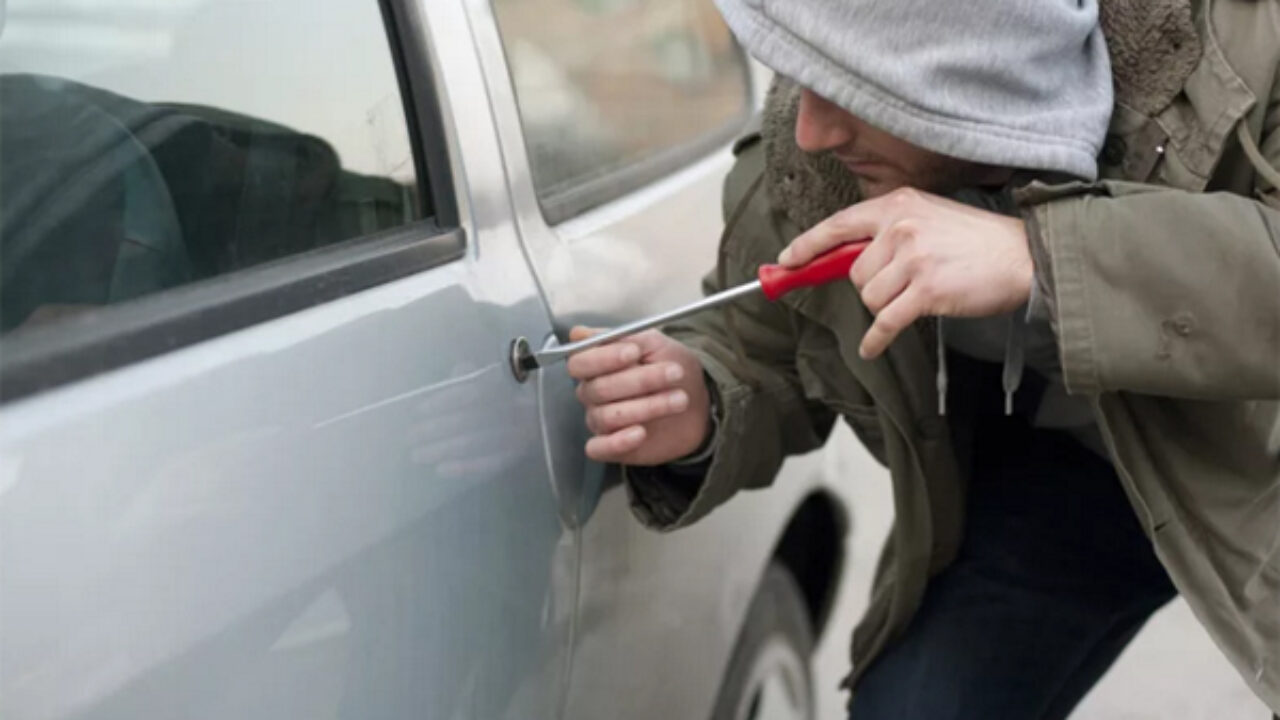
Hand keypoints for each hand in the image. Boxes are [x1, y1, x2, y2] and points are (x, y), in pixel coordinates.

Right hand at [567, 327, 710, 464]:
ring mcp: (601, 420)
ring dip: (646, 407)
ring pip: (605, 416)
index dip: (603, 358)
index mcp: (596, 365)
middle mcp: (592, 393)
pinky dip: (617, 442)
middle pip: (598, 389)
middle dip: (640, 380)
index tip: (634, 353)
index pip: (580, 362)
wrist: (699, 403)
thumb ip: (623, 337)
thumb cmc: (672, 370)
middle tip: (673, 373)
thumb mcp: (656, 344)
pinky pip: (598, 448)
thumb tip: (581, 334)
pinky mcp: (611, 446)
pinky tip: (640, 433)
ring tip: (679, 399)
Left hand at [778, 187, 1032, 358]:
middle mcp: (901, 227)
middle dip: (870, 286)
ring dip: (885, 307)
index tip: (786, 260)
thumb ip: (889, 230)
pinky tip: (872, 346)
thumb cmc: (976, 241)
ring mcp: (913, 258)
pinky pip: (884, 323)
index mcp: (898, 204)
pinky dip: (876, 339)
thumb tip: (845, 257)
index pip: (838, 224)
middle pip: (853, 272)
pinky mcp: (926, 290)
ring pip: (868, 298)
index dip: (808, 245)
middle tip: (903, 285)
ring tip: (917, 297)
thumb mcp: (929, 217)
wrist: (1023, 257)